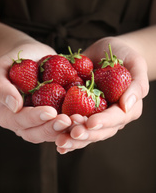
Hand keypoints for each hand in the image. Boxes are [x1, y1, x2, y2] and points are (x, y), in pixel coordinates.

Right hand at [0, 41, 71, 142]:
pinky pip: (63, 125)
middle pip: (36, 133)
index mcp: (7, 114)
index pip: (20, 121)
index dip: (35, 118)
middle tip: (67, 120)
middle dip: (52, 128)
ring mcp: (40, 122)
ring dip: (66, 130)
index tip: (50, 111)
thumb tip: (14, 106)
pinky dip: (74, 123)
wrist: (34, 56)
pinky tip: (85, 117)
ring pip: (52, 133)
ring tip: (79, 121)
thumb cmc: (15, 59)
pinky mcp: (55, 117)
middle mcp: (23, 123)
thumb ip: (0, 86)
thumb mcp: (1, 67)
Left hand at [55, 37, 148, 153]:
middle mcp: (110, 116)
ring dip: (72, 137)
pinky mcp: (80, 109)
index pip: (116, 118)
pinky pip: (72, 123)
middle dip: (86, 134)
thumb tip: (127, 107)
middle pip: (99, 131)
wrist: (106, 51)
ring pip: (85, 131)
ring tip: (60, 141)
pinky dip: (63, 131)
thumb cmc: (125, 55)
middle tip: (72, 133)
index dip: (104, 122)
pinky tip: (54, 139)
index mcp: (126, 108)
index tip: (90, 122)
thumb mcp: (135, 64)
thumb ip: (137, 85)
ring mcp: (94, 114)